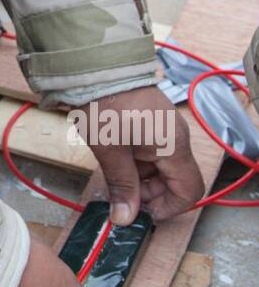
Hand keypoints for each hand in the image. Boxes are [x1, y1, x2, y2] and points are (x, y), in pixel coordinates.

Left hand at [77, 86, 203, 223]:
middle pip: (175, 181)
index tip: (142, 212)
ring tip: (115, 174)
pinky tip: (118, 159)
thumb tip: (124, 219)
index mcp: (174, 147)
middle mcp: (178, 138)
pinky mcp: (156, 122)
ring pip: (163, 167)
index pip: (189, 191)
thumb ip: (121, 186)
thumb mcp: (111, 151)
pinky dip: (140, 163)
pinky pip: (156, 151)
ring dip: (143, 179)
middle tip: (122, 194)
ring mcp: (168, 129)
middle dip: (150, 194)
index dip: (168, 208)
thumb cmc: (107, 106)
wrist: (98, 67)